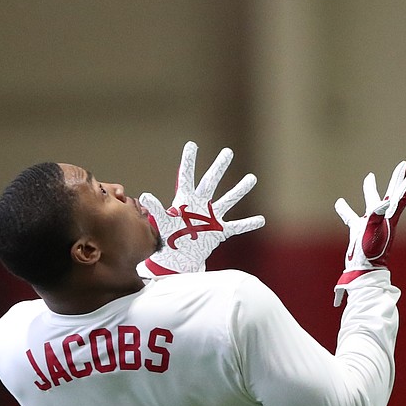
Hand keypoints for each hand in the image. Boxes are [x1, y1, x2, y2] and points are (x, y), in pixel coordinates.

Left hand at [137, 141, 264, 276]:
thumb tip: (145, 195)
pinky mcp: (219, 232)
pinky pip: (237, 226)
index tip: (192, 144)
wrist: (177, 261)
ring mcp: (211, 218)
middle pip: (211, 182)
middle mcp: (200, 205)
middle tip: (228, 152)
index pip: (187, 176)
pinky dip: (248, 224)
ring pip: (228, 199)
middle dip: (219, 167)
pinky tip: (261, 219)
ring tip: (252, 178)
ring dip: (240, 189)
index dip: (189, 160)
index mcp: (185, 201)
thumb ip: (155, 209)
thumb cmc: (167, 241)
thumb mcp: (162, 224)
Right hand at [333, 161, 405, 304]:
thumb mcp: (374, 232)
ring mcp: (370, 225)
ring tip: (369, 176)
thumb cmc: (371, 254)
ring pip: (371, 202)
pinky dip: (345, 209)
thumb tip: (382, 202)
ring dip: (370, 190)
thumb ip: (378, 216)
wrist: (364, 271)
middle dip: (396, 179)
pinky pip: (351, 216)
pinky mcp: (358, 231)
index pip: (402, 195)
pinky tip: (340, 203)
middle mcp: (382, 219)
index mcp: (389, 218)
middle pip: (391, 194)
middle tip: (402, 164)